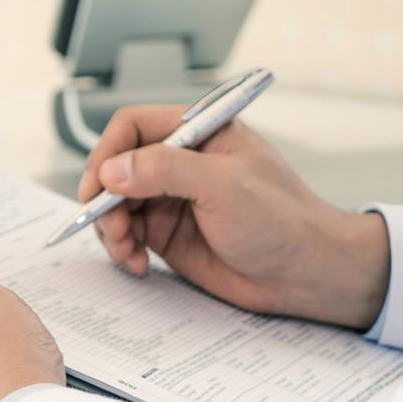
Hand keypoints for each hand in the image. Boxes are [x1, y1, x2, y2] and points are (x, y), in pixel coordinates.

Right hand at [77, 105, 390, 328]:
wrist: (304, 275)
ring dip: (110, 229)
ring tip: (127, 253)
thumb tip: (111, 170)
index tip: (97, 186)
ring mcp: (170, 199)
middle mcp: (180, 163)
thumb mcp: (224, 185)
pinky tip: (138, 264)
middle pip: (116, 168)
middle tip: (110, 228)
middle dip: (105, 200)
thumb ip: (165, 169)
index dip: (107, 153)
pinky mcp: (167, 234)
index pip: (133, 126)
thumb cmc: (282, 221)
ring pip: (115, 205)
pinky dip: (122, 250)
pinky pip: (126, 235)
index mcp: (198, 133)